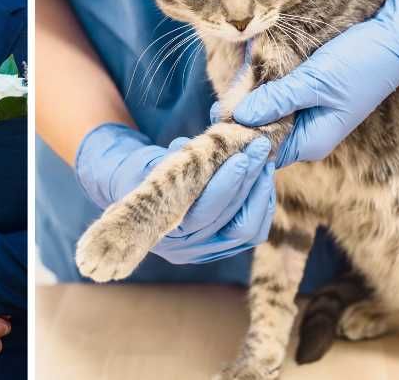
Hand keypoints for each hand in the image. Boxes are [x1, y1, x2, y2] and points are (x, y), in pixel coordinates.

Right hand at [75, 123, 277, 263]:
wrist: (135, 194)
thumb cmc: (139, 174)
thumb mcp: (147, 162)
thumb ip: (174, 157)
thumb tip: (203, 144)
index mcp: (162, 229)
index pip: (203, 213)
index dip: (226, 186)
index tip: (241, 157)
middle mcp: (185, 249)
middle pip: (230, 222)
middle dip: (248, 181)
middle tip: (260, 148)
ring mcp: (205, 253)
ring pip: (246, 231)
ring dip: (259, 194)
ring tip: (264, 162)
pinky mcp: (221, 249)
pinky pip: (251, 233)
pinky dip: (261, 206)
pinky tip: (262, 180)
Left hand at [232, 0, 398, 165]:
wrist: (396, 38)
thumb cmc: (361, 62)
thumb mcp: (315, 81)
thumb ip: (278, 99)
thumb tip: (241, 117)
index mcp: (312, 141)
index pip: (265, 152)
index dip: (239, 138)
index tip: (216, 120)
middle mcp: (309, 134)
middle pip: (263, 135)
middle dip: (241, 119)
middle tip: (218, 102)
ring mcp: (309, 116)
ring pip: (268, 115)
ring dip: (251, 101)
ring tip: (233, 86)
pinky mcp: (309, 96)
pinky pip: (279, 99)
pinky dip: (264, 89)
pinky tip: (250, 77)